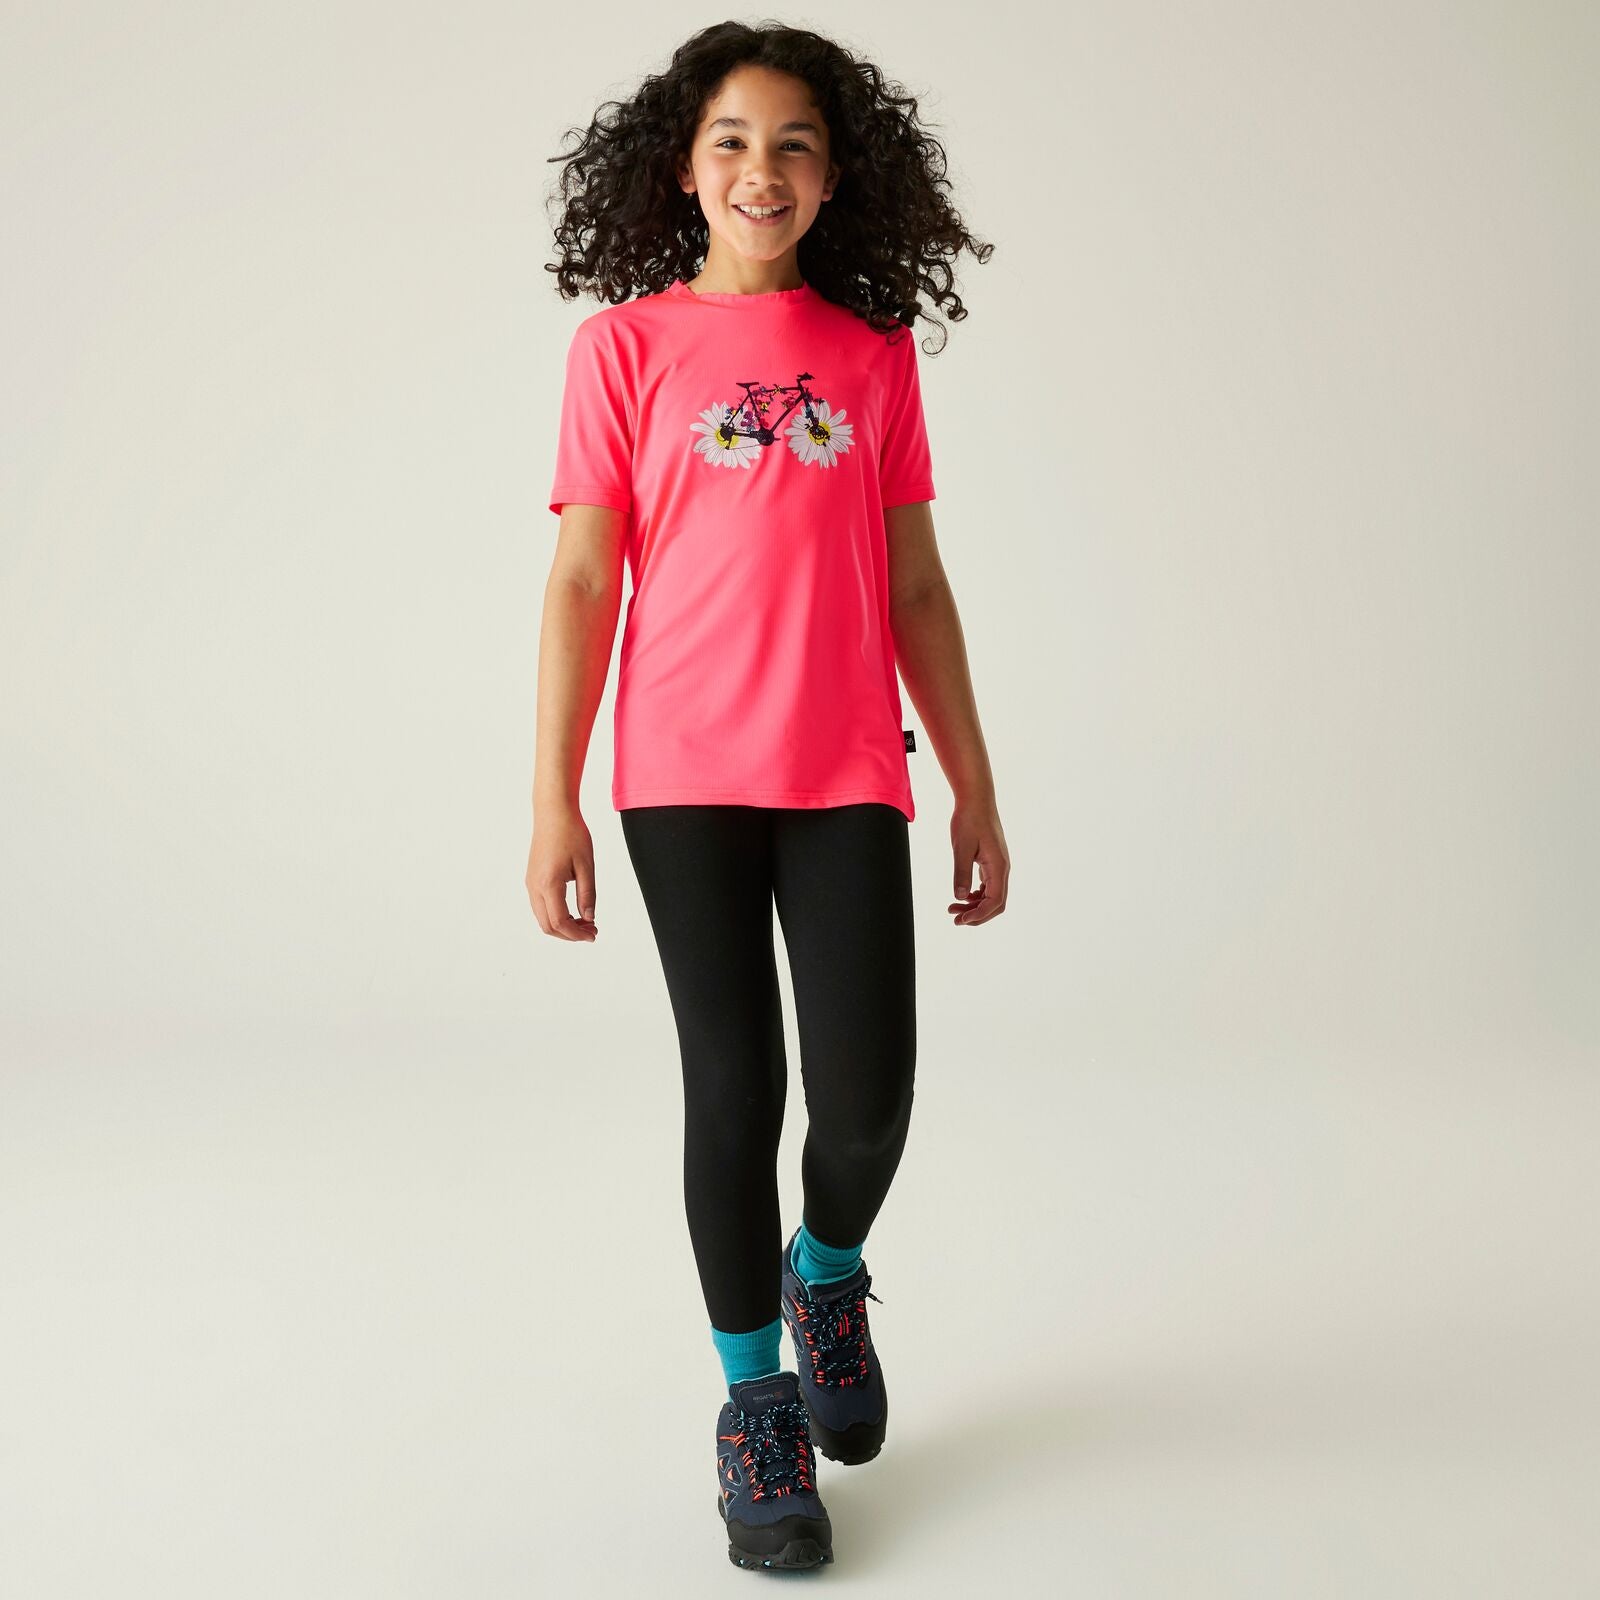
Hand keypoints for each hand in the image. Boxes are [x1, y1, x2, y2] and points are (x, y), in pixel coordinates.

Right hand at [526, 806, 598, 941]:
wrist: (553, 813)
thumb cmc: (572, 834)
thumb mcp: (586, 866)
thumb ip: (587, 894)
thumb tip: (589, 917)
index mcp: (548, 884)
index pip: (560, 922)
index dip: (577, 934)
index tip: (593, 934)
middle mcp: (534, 886)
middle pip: (547, 926)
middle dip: (569, 934)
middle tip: (591, 931)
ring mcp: (530, 883)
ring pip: (542, 918)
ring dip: (562, 926)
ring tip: (585, 922)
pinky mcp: (531, 879)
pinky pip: (540, 906)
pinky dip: (556, 915)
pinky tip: (573, 911)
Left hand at [948, 800, 1009, 926]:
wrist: (976, 799)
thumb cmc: (969, 820)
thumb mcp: (961, 847)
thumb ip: (961, 873)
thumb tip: (960, 897)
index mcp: (999, 866)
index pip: (995, 901)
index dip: (979, 915)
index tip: (961, 920)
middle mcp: (1002, 868)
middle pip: (996, 903)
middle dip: (977, 914)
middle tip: (954, 918)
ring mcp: (998, 865)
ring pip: (992, 895)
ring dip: (975, 905)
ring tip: (953, 909)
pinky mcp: (992, 861)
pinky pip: (988, 885)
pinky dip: (977, 895)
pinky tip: (963, 896)